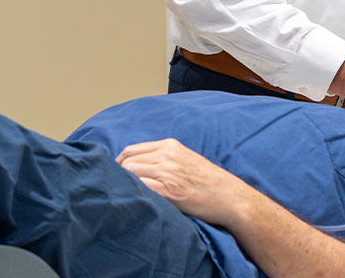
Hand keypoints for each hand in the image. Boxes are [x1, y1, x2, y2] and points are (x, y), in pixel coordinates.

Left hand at [117, 138, 246, 225]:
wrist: (228, 196)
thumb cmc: (207, 180)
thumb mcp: (185, 158)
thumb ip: (163, 157)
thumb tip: (135, 165)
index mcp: (170, 145)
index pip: (131, 150)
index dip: (118, 163)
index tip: (115, 174)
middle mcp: (167, 156)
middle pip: (127, 161)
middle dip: (118, 174)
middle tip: (117, 187)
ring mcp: (168, 173)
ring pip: (130, 173)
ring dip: (124, 184)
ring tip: (125, 195)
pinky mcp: (169, 191)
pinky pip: (140, 188)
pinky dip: (133, 193)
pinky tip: (135, 200)